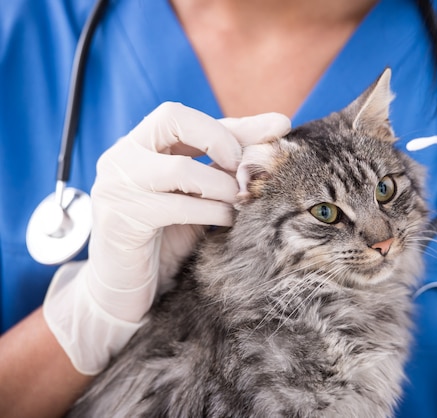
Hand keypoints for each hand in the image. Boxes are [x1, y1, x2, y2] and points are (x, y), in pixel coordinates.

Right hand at [43, 103, 290, 373]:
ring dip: (221, 185)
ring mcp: (116, 185)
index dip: (237, 122)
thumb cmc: (166, 238)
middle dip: (220, 139)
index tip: (281, 126)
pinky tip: (225, 221)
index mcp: (141, 144)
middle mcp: (123, 156)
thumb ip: (227, 163)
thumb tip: (278, 127)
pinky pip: (176, 206)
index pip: (189, 117)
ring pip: (180, 168)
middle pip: (173, 117)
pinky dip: (211, 211)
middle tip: (243, 169)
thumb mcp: (200, 194)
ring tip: (238, 201)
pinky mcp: (121, 219)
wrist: (125, 290)